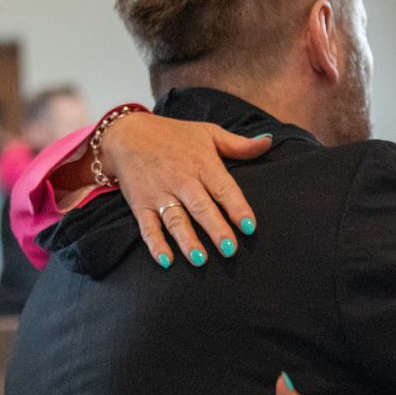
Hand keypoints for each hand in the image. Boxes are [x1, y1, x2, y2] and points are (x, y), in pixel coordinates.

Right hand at [100, 112, 272, 267]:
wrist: (126, 134)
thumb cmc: (174, 136)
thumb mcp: (208, 133)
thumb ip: (239, 144)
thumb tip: (268, 142)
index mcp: (202, 164)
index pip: (223, 188)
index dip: (236, 207)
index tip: (249, 226)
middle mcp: (181, 180)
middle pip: (201, 207)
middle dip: (215, 229)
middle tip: (229, 249)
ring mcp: (159, 193)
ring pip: (175, 220)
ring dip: (187, 240)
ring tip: (200, 260)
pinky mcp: (140, 204)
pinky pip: (148, 227)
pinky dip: (155, 244)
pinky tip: (166, 260)